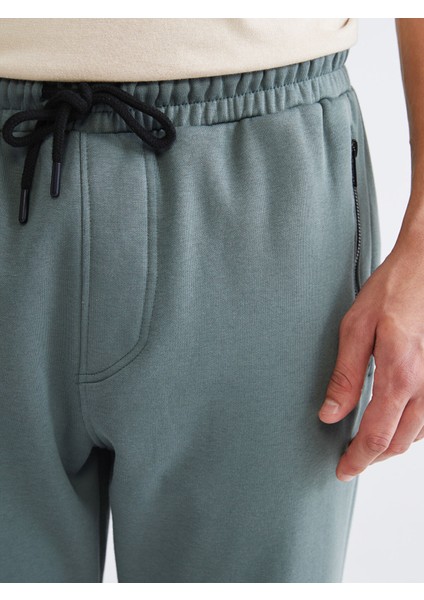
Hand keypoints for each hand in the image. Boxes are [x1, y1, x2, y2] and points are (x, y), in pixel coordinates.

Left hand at [318, 237, 423, 481]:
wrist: (422, 271)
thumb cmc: (390, 293)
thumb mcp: (355, 330)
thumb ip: (344, 376)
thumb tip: (331, 413)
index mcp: (399, 375)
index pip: (376, 436)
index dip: (358, 460)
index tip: (343, 470)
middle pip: (399, 443)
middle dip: (372, 458)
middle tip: (350, 461)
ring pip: (417, 435)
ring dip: (391, 446)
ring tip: (367, 447)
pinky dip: (409, 431)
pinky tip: (393, 425)